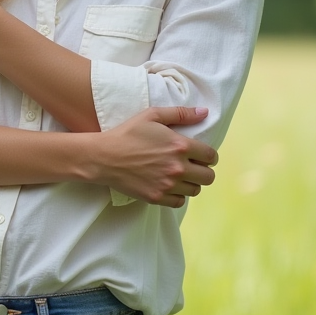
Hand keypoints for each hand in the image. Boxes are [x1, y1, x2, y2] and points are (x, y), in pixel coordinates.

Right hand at [89, 106, 216, 207]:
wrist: (104, 156)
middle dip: (203, 170)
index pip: (211, 156)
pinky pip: (180, 202)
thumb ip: (181, 113)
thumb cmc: (127, 133)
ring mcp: (167, 184)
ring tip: (180, 176)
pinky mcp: (157, 197)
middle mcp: (177, 167)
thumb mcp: (152, 115)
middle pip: (208, 177)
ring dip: (191, 183)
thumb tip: (205, 112)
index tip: (201, 155)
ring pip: (196, 190)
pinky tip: (169, 185)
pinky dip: (178, 195)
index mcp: (180, 146)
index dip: (209, 155)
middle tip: (193, 166)